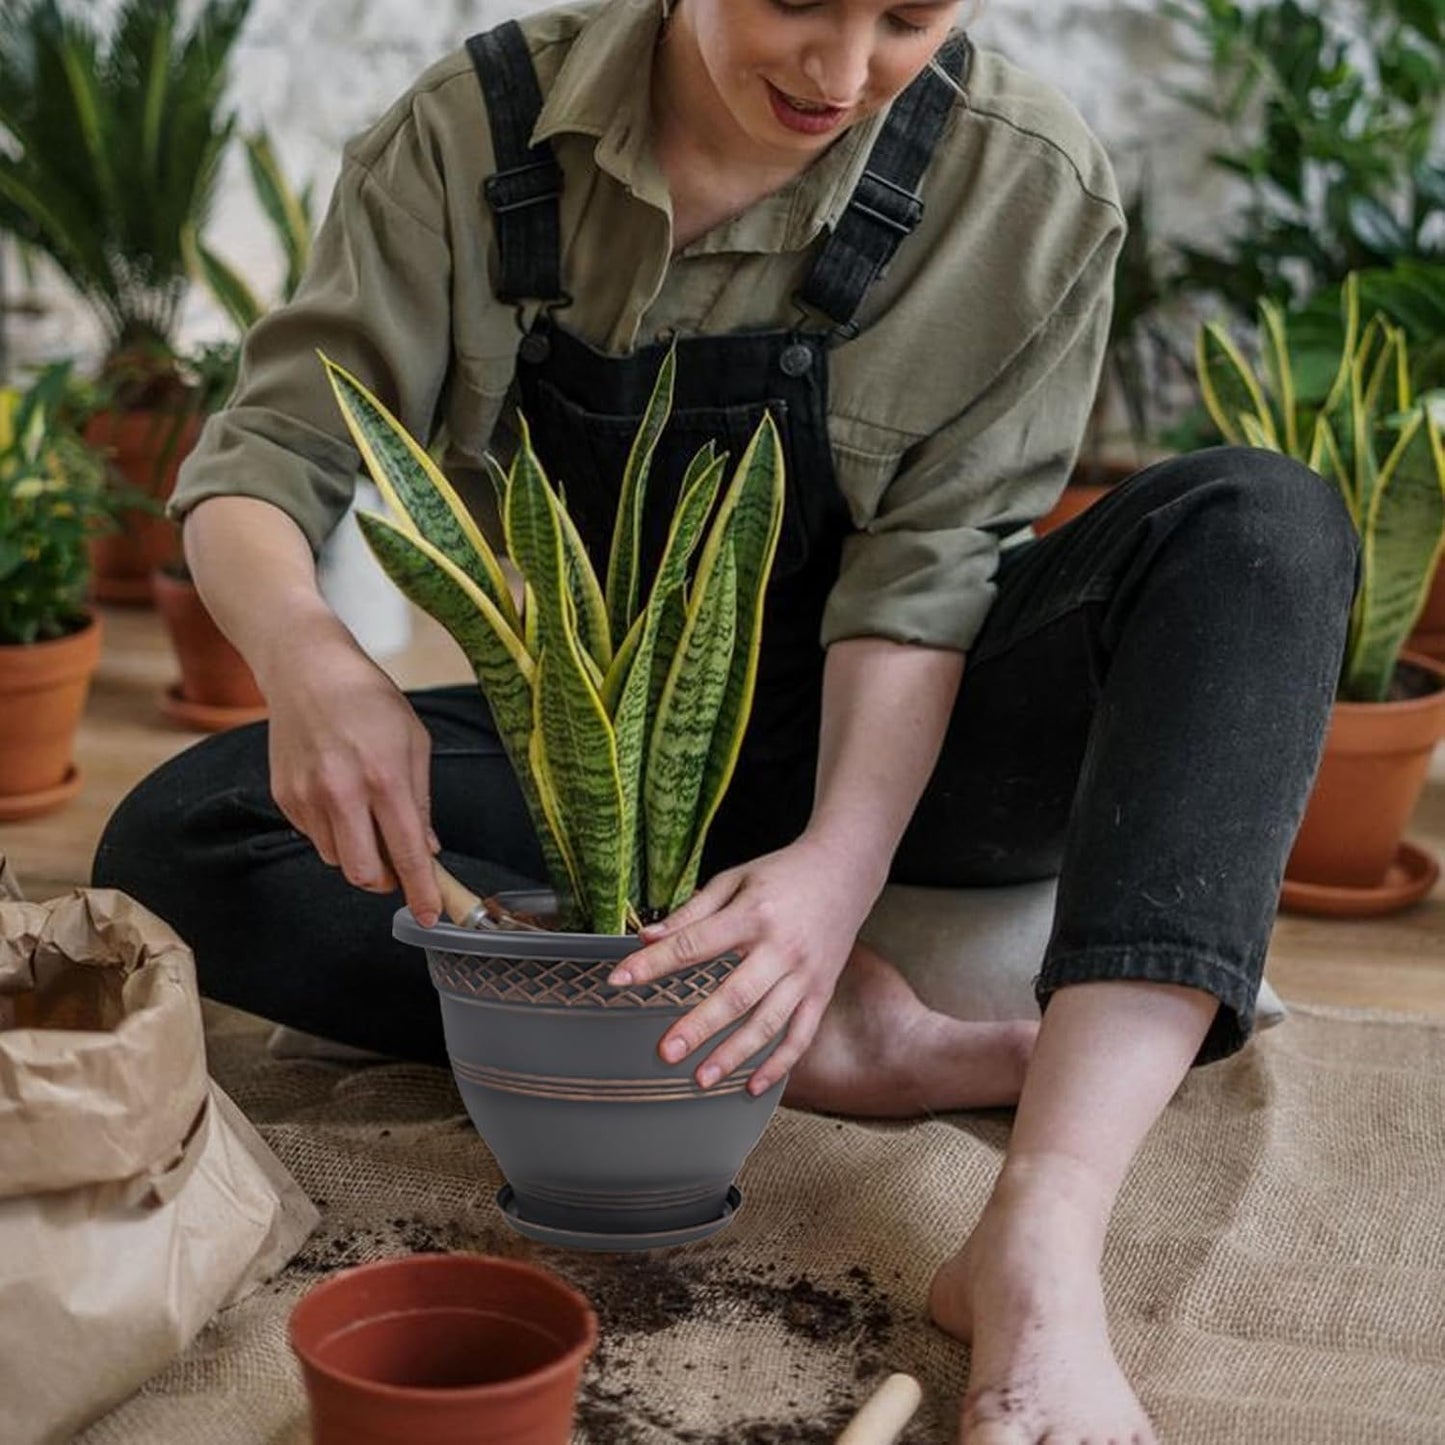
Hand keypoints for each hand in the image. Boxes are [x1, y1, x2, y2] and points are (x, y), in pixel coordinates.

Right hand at [265, 630, 442, 926]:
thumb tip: (428, 850)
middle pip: (362, 873)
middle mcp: (341, 793)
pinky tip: (341, 796)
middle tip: (399, 866)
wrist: (305, 669)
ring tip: (367, 814)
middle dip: (385, 881)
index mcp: (383, 778)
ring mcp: (306, 797)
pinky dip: (334, 832)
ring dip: (358, 853)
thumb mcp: (414, 742)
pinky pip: (314, 837)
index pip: (406, 852)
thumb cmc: (369, 700)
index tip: (432, 914)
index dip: (422, 890)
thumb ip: (421, 801)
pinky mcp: (283, 797)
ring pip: (337, 859)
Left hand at [607, 836, 883, 1094]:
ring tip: (701, 1079)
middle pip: (735, 994)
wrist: (844, 869)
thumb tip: (647, 937)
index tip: (619, 979)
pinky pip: (801, 1035)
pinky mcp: (821, 991)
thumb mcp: (734, 880)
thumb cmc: (783, 874)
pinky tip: (753, 1086)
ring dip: (734, 1055)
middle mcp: (780, 949)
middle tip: (665, 1052)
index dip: (655, 963)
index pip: (695, 943)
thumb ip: (692, 912)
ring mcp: (804, 974)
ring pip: (768, 1023)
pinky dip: (779, 1064)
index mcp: (752, 915)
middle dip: (698, 1026)